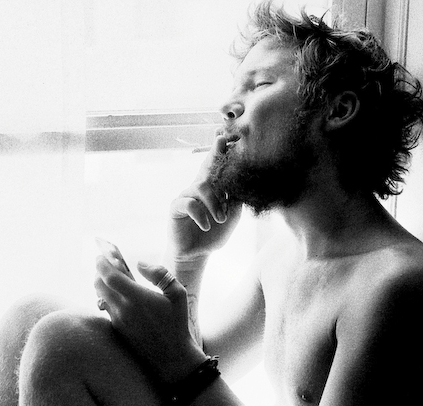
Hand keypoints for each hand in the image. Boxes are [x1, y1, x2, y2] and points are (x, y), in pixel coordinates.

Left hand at [94, 256, 206, 383]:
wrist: (171, 358)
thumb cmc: (176, 324)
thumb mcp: (177, 294)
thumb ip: (159, 274)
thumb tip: (140, 263)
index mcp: (136, 298)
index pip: (109, 276)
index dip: (102, 262)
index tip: (101, 254)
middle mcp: (122, 309)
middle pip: (99, 284)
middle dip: (99, 271)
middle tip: (105, 263)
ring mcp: (117, 321)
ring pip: (100, 296)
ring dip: (102, 284)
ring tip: (111, 277)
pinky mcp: (117, 330)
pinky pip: (105, 308)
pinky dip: (106, 297)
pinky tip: (117, 295)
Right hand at [169, 134, 242, 262]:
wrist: (197, 254)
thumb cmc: (215, 233)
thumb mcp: (232, 215)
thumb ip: (236, 197)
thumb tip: (246, 177)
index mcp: (214, 186)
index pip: (220, 165)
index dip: (225, 151)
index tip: (233, 136)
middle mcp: (199, 186)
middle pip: (207, 165)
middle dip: (215, 152)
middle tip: (222, 141)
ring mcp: (187, 195)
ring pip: (202, 186)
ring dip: (214, 202)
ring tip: (220, 218)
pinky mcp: (176, 207)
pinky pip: (189, 203)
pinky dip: (201, 214)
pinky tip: (207, 225)